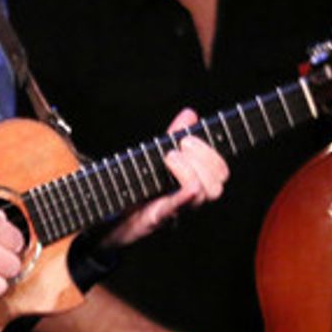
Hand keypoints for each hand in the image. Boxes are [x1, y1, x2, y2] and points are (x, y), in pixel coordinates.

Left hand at [103, 108, 227, 248]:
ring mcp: (175, 209)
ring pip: (203, 195)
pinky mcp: (156, 217)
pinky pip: (175, 208)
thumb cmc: (137, 187)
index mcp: (192, 182)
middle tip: (180, 146)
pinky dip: (182, 196)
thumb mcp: (157, 155)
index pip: (220, 172)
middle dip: (204, 159)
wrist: (111, 216)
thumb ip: (175, 136)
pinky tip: (185, 185)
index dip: (212, 154)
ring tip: (168, 158)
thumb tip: (190, 114)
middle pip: (217, 185)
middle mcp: (189, 199)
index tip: (187, 139)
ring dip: (190, 170)